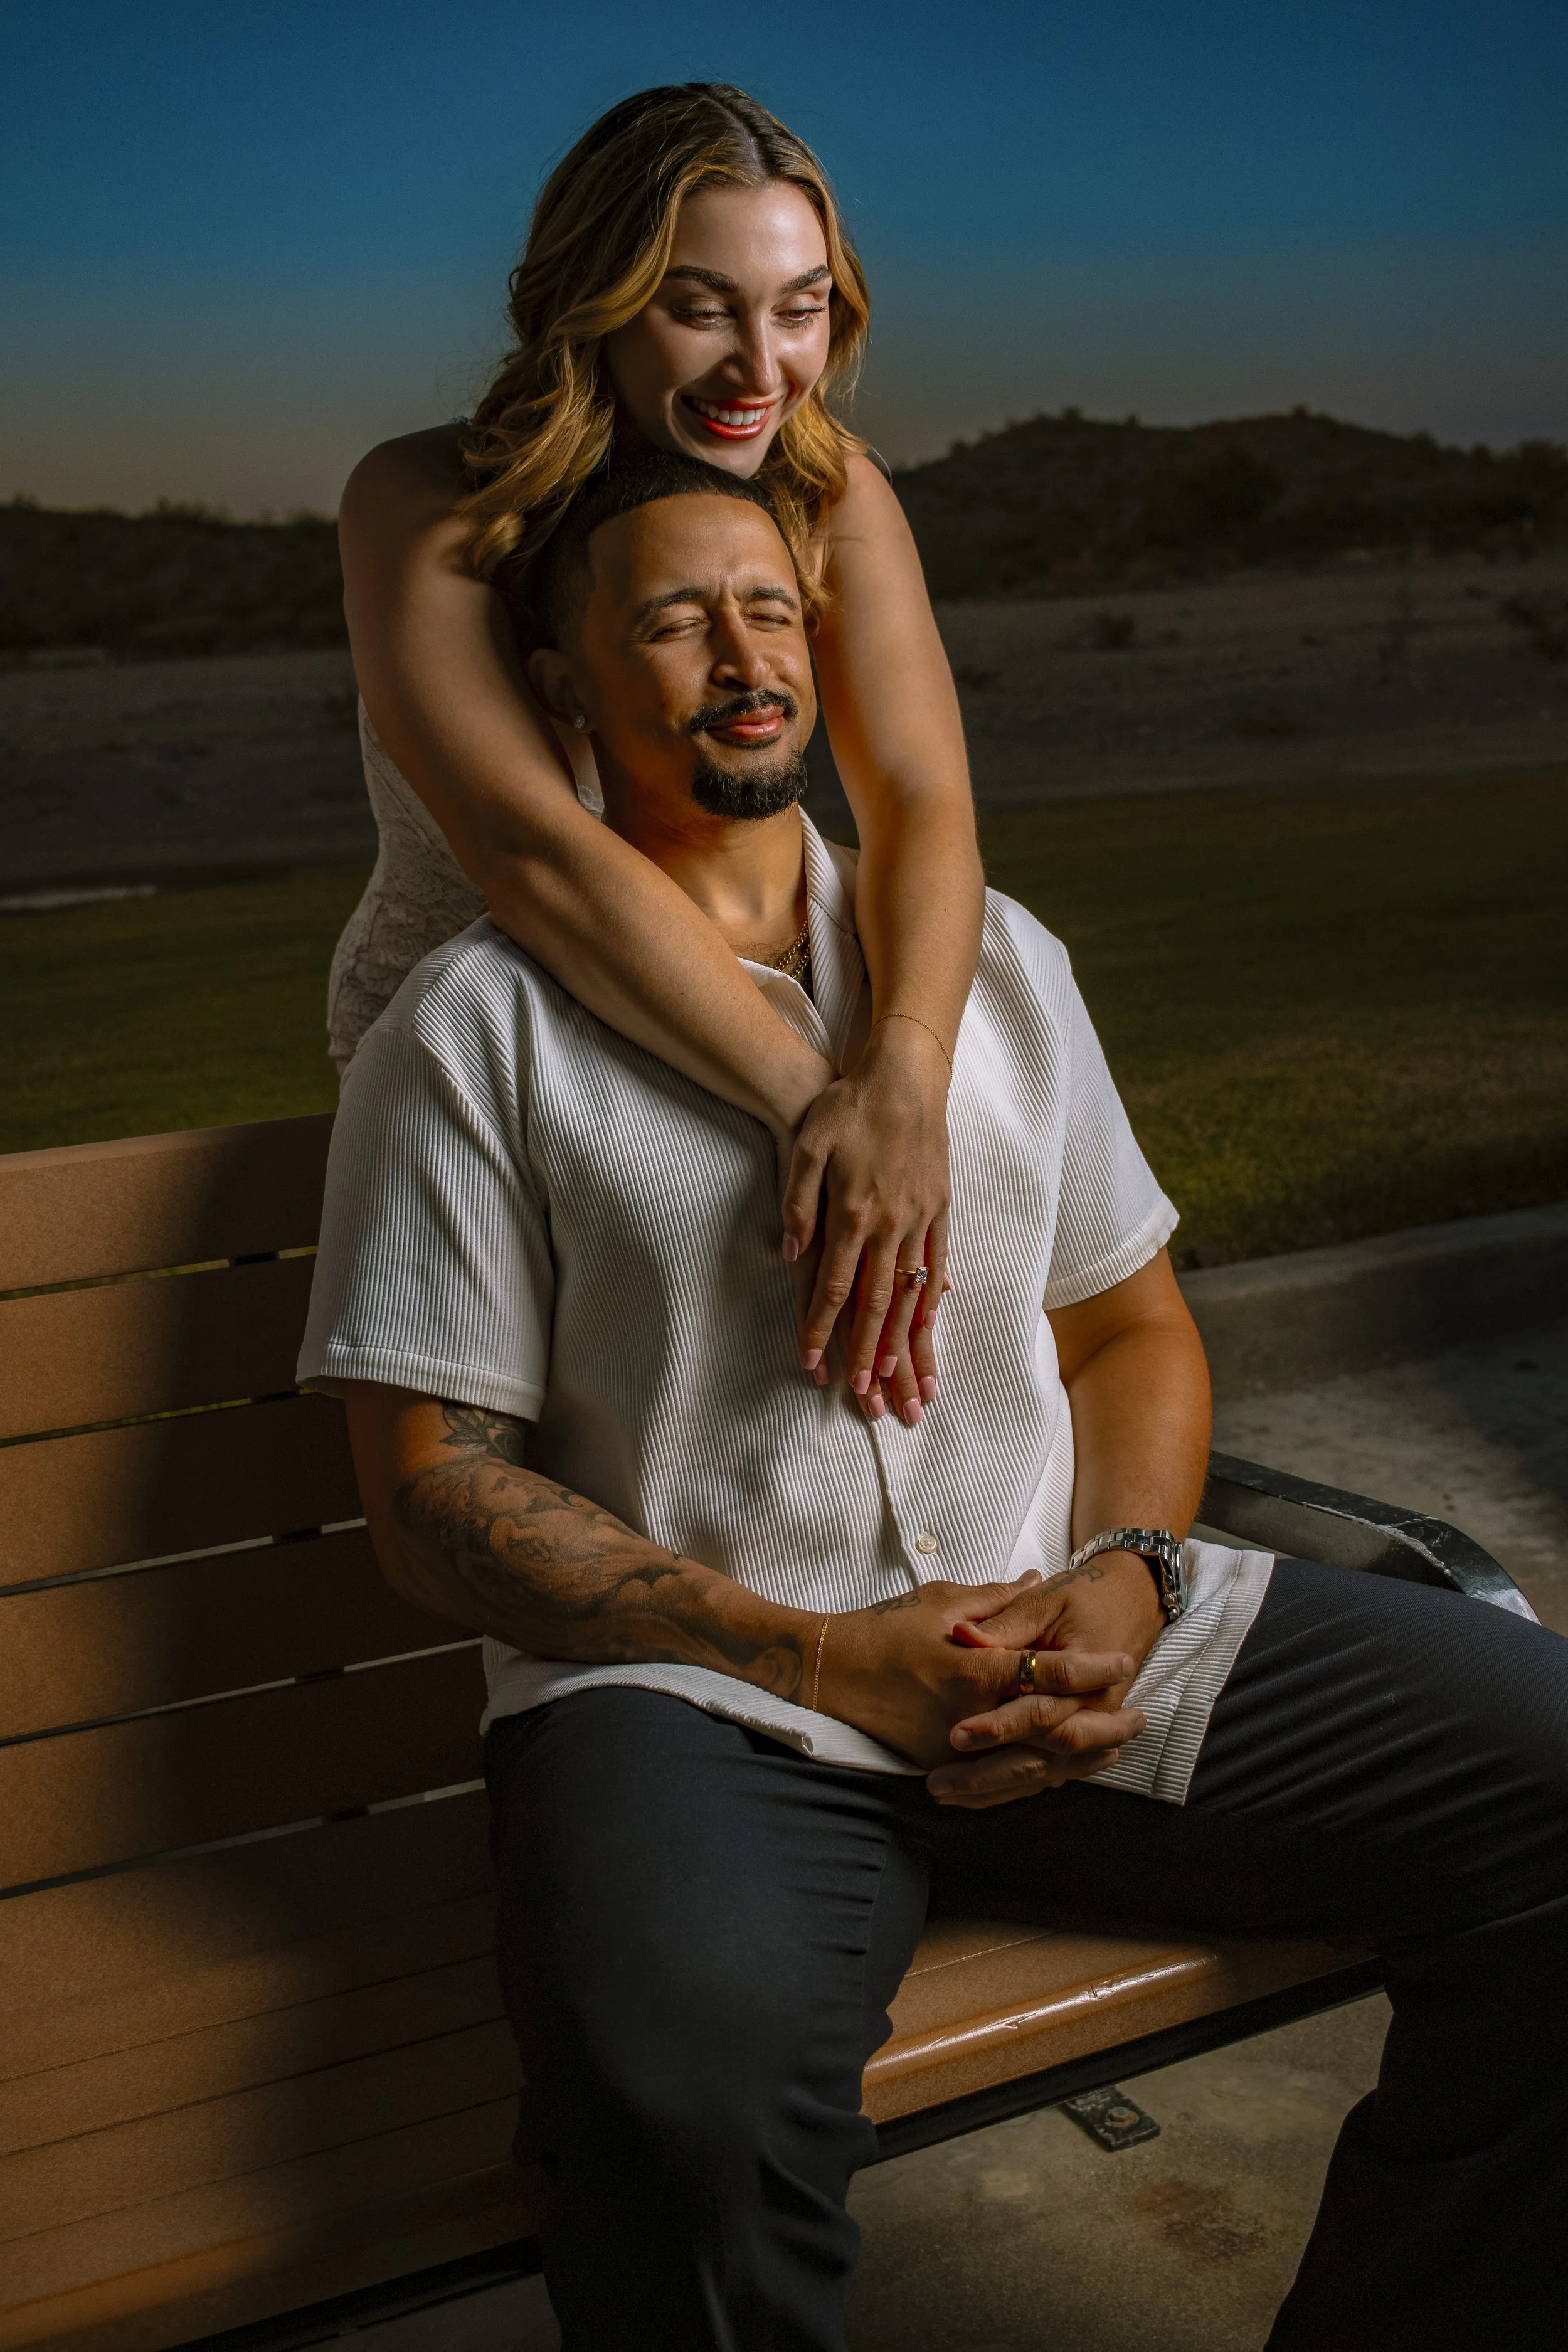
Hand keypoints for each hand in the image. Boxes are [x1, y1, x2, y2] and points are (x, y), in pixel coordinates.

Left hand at [780, 1018, 950, 1419]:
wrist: (904, 1075)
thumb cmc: (848, 1107)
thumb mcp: (807, 1148)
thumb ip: (798, 1205)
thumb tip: (792, 1255)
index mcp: (853, 1213)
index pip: (834, 1287)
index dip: (821, 1329)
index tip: (813, 1365)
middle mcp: (891, 1224)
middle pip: (877, 1304)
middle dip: (869, 1355)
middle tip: (865, 1396)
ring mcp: (920, 1217)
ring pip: (911, 1292)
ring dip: (906, 1340)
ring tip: (905, 1380)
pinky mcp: (940, 1206)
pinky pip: (937, 1262)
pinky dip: (932, 1298)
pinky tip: (929, 1325)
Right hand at [819, 1576, 1137, 1773]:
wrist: (829, 1673)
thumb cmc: (883, 1629)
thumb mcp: (940, 1600)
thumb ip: (996, 1599)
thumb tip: (1036, 1578)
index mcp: (972, 1668)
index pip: (1046, 1671)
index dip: (1089, 1668)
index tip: (1122, 1662)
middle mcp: (970, 1715)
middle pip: (1051, 1727)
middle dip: (1100, 1725)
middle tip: (1139, 1719)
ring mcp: (955, 1746)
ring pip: (1032, 1760)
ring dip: (1078, 1757)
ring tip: (1115, 1748)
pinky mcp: (941, 1763)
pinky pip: (999, 1774)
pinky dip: (1037, 1771)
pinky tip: (1064, 1767)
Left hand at [927, 1554, 1164, 1807]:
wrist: (1131, 1602)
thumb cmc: (1085, 1597)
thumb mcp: (1046, 1600)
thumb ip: (1006, 1621)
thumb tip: (962, 1635)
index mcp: (1091, 1679)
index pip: (1041, 1712)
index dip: (999, 1726)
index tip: (955, 1734)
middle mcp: (1096, 1713)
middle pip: (1042, 1756)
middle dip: (989, 1773)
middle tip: (938, 1783)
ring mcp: (1090, 1730)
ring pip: (1042, 1773)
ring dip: (993, 1788)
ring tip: (942, 1792)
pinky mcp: (1079, 1739)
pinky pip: (1046, 1773)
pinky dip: (1009, 1787)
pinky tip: (970, 1796)